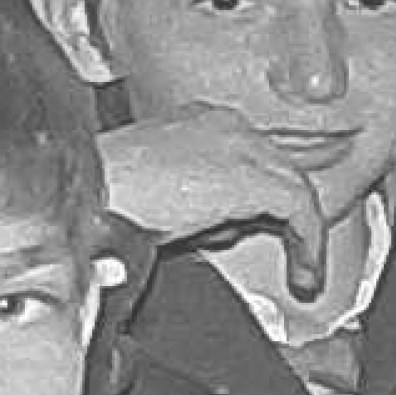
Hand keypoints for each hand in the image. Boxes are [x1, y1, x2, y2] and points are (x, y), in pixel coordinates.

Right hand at [98, 111, 336, 294]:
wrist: (87, 201)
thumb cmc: (101, 202)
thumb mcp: (156, 199)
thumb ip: (194, 206)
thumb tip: (216, 228)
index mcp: (196, 122)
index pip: (247, 157)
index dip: (257, 203)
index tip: (250, 233)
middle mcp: (224, 125)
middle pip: (276, 169)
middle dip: (281, 218)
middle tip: (290, 256)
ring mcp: (241, 146)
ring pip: (294, 187)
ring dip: (302, 234)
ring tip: (302, 273)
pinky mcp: (253, 177)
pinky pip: (301, 208)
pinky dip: (308, 243)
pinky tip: (303, 273)